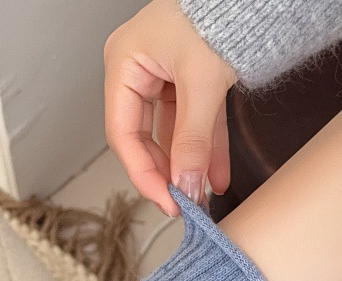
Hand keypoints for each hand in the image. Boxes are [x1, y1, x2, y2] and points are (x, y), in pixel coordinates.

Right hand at [104, 0, 236, 215]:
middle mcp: (137, 71)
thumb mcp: (203, 82)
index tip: (165, 200)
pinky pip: (193, 122)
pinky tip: (215, 174)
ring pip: (171, 133)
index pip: (123, 134)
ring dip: (188, 165)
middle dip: (167, 172)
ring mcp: (162, 76)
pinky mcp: (187, 80)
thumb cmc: (218, 10)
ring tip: (202, 193)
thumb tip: (186, 185)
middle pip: (143, 138)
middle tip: (183, 201)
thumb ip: (193, 139)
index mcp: (123, 64)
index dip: (143, 173)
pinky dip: (205, 147)